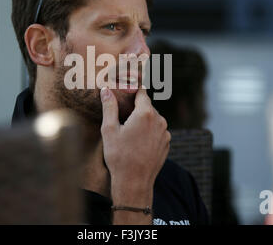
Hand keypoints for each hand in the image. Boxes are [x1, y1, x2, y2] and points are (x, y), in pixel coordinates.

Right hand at [100, 87, 169, 206]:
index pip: (141, 93)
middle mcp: (159, 120)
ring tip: (128, 132)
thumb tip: (106, 90)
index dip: (132, 90)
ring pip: (153, 119)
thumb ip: (109, 107)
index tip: (124, 90)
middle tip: (122, 115)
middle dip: (135, 108)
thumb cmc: (119, 156)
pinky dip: (149, 132)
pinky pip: (157, 131)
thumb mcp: (109, 130)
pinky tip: (137, 142)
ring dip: (142, 120)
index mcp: (145, 114)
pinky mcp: (166, 143)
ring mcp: (165, 132)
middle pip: (147, 106)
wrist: (134, 182)